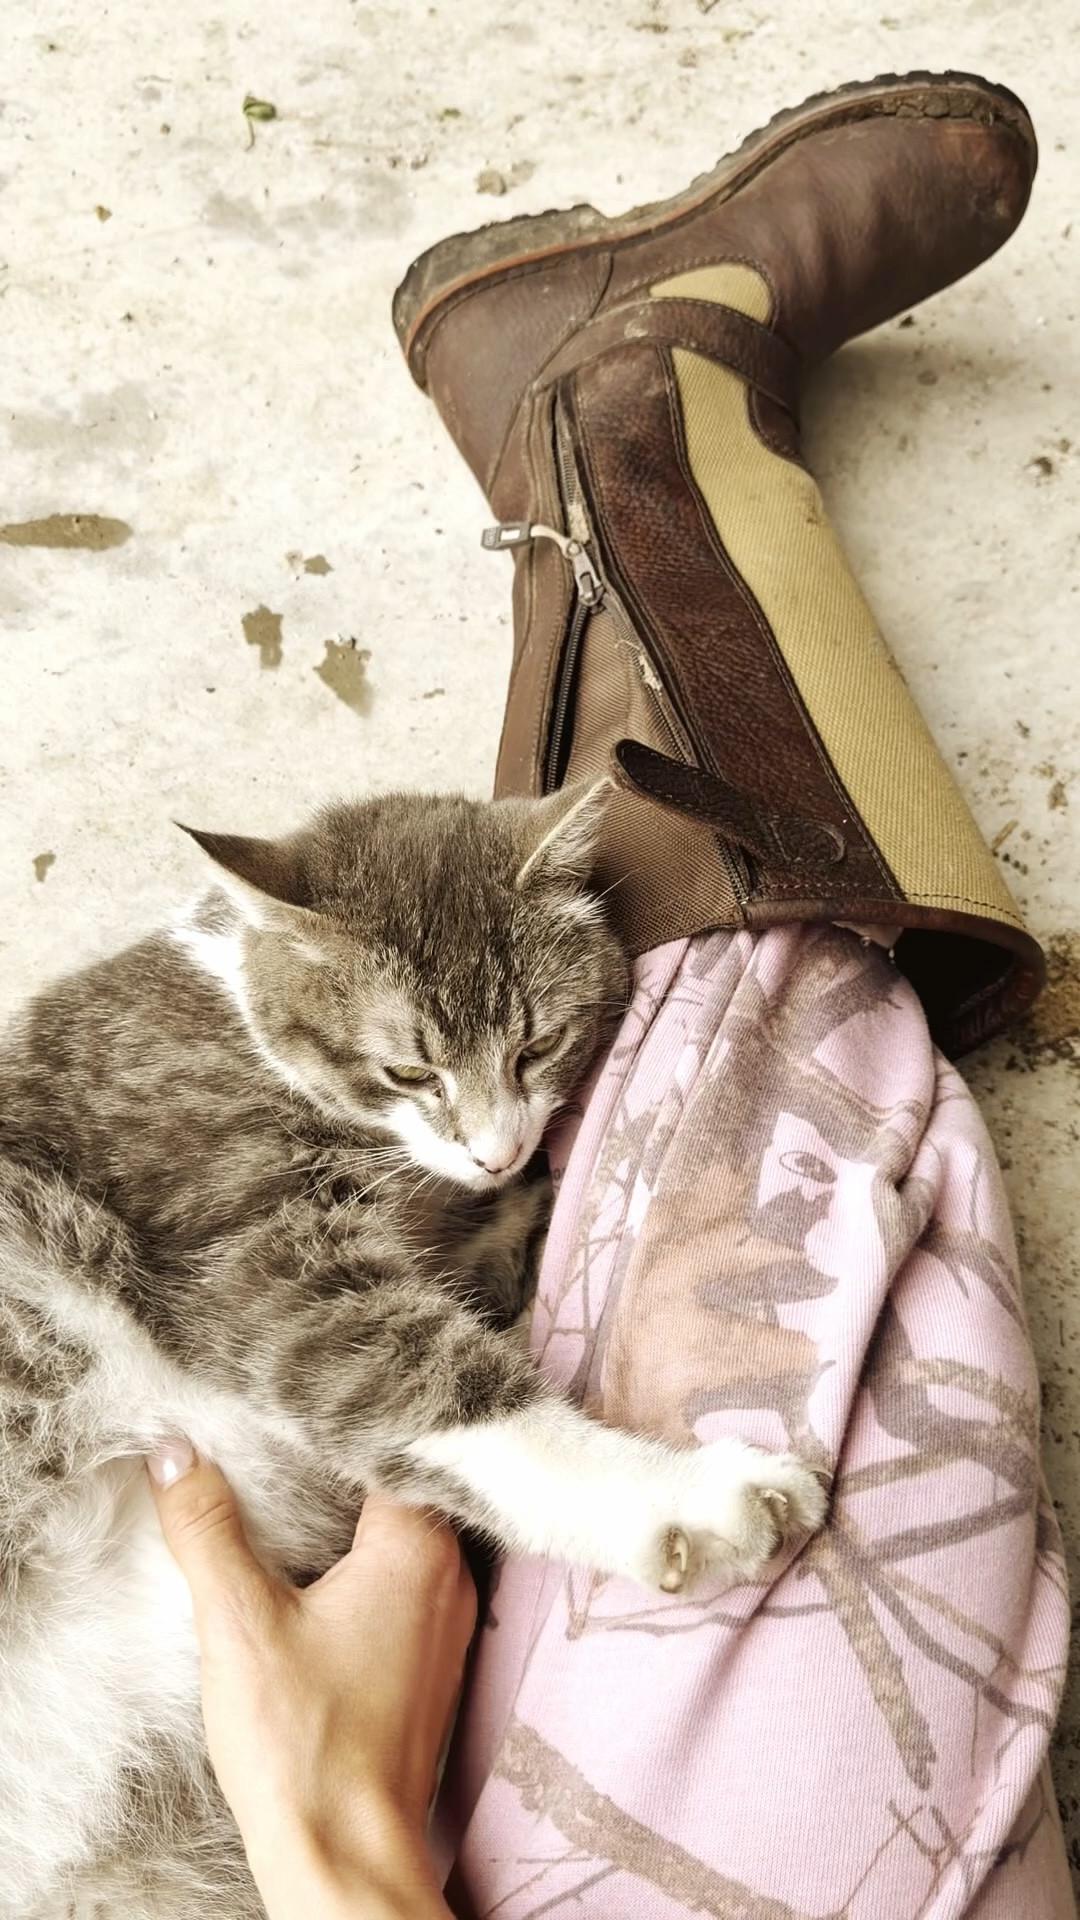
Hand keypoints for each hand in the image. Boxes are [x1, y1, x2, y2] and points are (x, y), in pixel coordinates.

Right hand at [147, 1441, 474, 1919]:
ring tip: (295, 1487)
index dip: (343, 1414)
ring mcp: (447, 1620)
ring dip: (355, 1513)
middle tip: (286, 1432)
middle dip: (344, 1459)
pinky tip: (319, 1567)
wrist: (346, 1853)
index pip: (394, 1442)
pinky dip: (364, 1561)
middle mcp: (450, 1574)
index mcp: (417, 1547)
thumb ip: (209, 1530)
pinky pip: (403, 1580)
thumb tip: (178, 1454)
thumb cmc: (306, 1745)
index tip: (297, 1396)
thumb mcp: (239, 1624)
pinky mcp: (430, 1658)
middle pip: (402, 1483)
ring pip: (404, 1533)